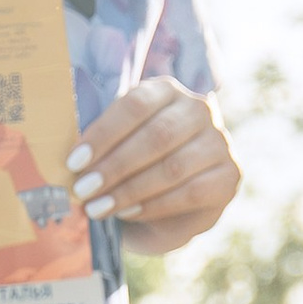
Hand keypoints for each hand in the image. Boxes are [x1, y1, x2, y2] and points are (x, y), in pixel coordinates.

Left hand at [70, 79, 240, 255]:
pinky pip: (190, 193)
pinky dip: (155, 206)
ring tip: (99, 207)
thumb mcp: (118, 146)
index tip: (74, 161)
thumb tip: (73, 161)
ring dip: (130, 190)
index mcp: (166, 90)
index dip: (103, 134)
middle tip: (84, 190)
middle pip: (156, 136)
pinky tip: (128, 213)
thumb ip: (103, 146)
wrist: (174, 201)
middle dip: (115, 166)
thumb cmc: (137, 167)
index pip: (135, 105)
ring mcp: (218, 142)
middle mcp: (198, 109)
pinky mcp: (229, 176)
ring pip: (173, 167)